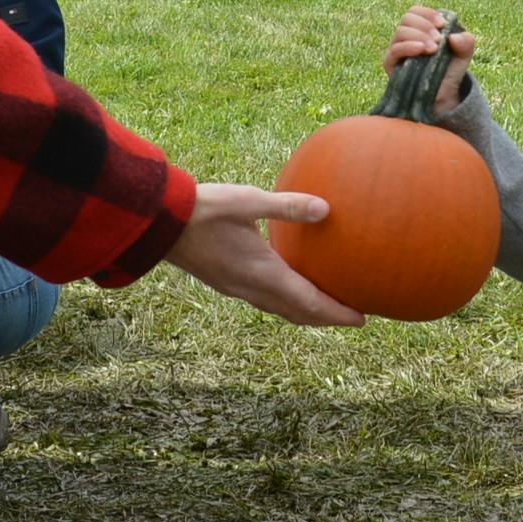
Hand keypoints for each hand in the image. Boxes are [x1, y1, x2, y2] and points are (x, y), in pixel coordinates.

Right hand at [162, 184, 365, 325]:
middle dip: (326, 318)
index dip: (337, 314)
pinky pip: (265, 302)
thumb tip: (326, 209)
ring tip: (326, 307)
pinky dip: (287, 303)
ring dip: (306, 313)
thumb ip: (288, 206)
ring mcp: (237, 289)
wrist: (160, 224)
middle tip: (352, 318)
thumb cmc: (204, 209)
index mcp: (263, 273)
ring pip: (280, 310)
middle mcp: (252, 288)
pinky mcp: (226, 282)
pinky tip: (288, 286)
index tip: (362, 319)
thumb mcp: (249, 202)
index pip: (309, 303)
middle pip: (298, 314)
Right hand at [385, 5, 474, 114]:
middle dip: (425, 26)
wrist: (444, 94)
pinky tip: (421, 50)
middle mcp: (406, 35)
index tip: (442, 25)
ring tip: (433, 49)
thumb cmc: (450, 69)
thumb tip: (453, 37)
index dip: (428, 14)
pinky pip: (394, 50)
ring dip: (419, 36)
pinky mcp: (391, 63)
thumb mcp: (464, 54)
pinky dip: (408, 46)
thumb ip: (466, 42)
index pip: (416, 11)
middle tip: (439, 40)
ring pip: (400, 32)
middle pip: (407, 18)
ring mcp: (397, 48)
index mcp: (420, 27)